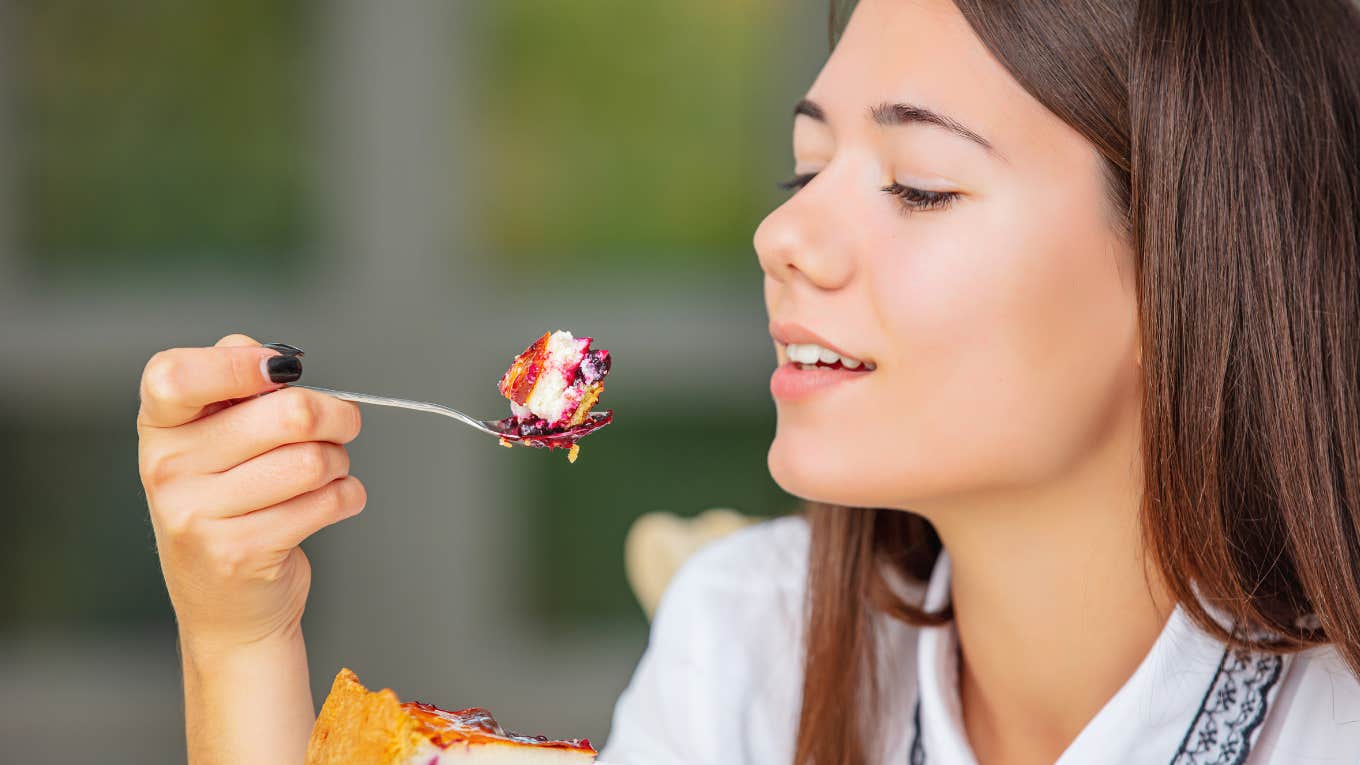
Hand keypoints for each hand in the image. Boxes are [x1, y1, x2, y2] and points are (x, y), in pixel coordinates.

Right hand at [138, 334, 364, 651]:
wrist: (226, 604)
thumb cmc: (229, 507)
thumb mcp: (213, 441)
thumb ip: (234, 386)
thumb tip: (269, 358)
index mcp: (160, 428)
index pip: (177, 375)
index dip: (238, 363)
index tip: (281, 372)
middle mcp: (167, 469)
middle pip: (287, 414)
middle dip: (334, 415)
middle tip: (341, 423)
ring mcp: (197, 515)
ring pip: (314, 459)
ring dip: (340, 461)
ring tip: (327, 471)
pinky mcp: (240, 553)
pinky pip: (327, 502)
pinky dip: (347, 496)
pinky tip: (333, 501)